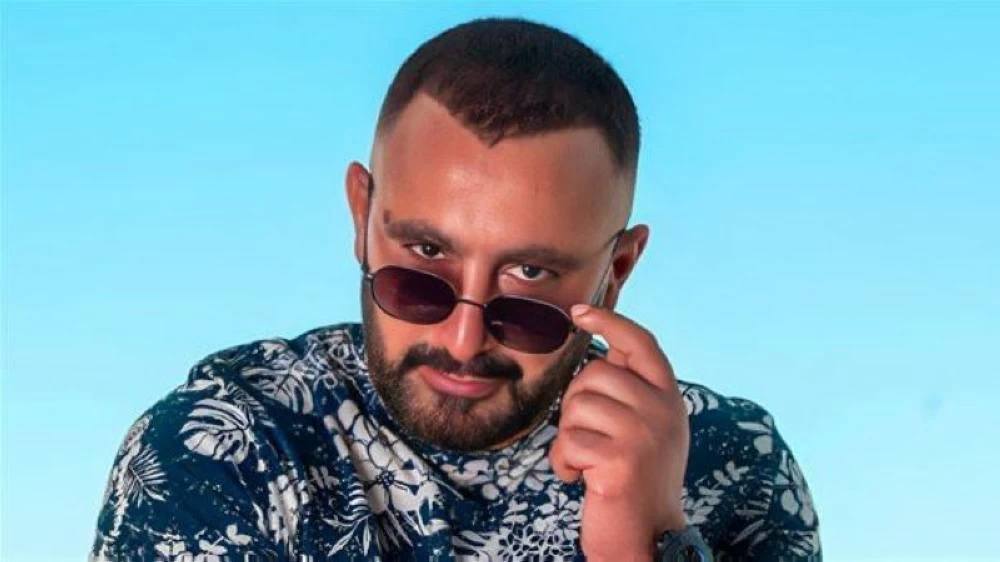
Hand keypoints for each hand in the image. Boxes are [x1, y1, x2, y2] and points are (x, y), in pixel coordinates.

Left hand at [549, 304, 688, 561]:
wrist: (648, 538)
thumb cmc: (636, 481)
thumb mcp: (647, 428)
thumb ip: (632, 392)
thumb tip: (596, 354)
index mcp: (669, 397)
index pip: (642, 343)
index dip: (609, 322)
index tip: (578, 312)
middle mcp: (663, 409)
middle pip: (595, 374)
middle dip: (576, 405)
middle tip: (588, 439)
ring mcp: (644, 433)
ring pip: (576, 407)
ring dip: (568, 438)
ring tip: (586, 463)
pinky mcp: (621, 459)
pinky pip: (568, 442)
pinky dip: (563, 464)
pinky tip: (580, 480)